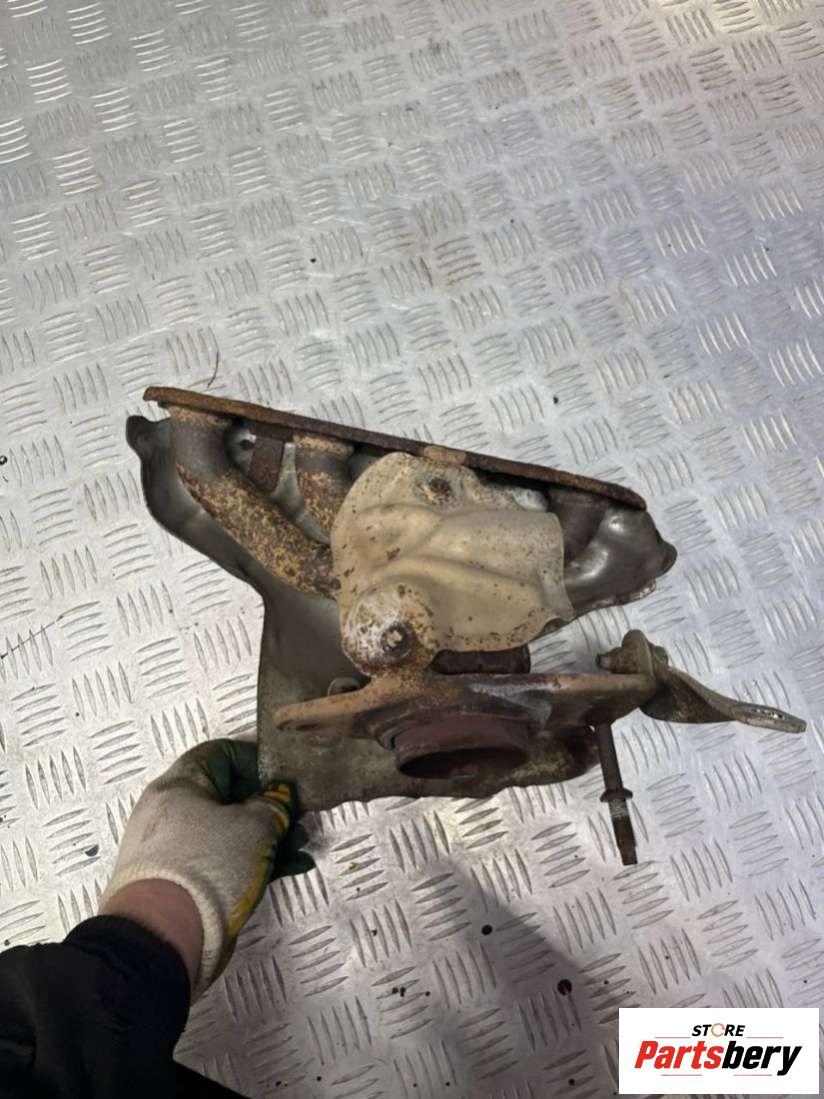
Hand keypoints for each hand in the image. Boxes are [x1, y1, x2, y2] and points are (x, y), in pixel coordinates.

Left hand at [99, 739, 312, 997]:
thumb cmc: (207, 865)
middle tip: (300, 817)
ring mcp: (178, 850)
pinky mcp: (186, 884)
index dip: (257, 761)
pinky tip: (291, 868)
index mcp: (180, 785)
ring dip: (269, 836)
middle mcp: (174, 812)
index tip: (286, 778)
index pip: (221, 754)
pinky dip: (256, 861)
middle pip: (229, 796)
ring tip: (301, 847)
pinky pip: (226, 860)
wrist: (162, 939)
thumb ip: (276, 804)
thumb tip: (281, 796)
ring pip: (231, 831)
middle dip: (270, 805)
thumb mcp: (255, 826)